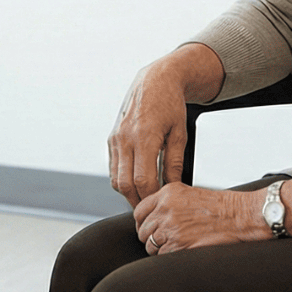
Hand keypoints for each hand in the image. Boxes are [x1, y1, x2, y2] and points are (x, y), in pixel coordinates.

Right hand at [107, 44, 224, 206]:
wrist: (155, 80)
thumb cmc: (170, 104)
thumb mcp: (179, 134)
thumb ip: (174, 163)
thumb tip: (172, 187)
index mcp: (145, 136)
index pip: (143, 180)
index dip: (151, 198)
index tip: (161, 205)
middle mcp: (125, 138)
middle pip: (125, 184)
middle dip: (137, 201)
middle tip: (150, 211)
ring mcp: (116, 138)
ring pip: (115, 178)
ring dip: (128, 193)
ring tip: (144, 199)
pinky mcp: (112, 138)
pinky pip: (113, 167)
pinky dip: (122, 179)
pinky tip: (136, 182)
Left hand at [133, 183, 259, 254]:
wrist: (237, 215)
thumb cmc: (219, 205)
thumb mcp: (187, 193)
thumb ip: (167, 201)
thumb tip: (153, 214)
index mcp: (167, 194)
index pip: (139, 211)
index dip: (142, 223)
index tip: (146, 227)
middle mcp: (166, 210)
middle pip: (143, 230)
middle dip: (150, 237)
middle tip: (161, 239)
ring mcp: (171, 228)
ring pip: (150, 245)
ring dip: (159, 248)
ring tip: (173, 245)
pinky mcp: (179, 244)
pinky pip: (163, 255)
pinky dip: (168, 256)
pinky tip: (180, 250)